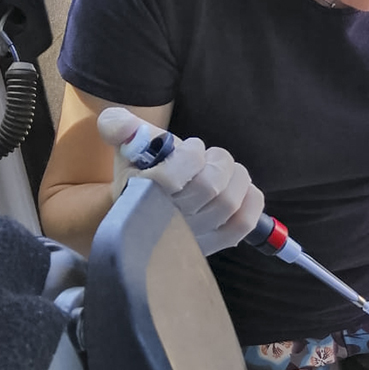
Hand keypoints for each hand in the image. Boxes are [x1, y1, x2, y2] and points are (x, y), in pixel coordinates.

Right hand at [97, 107, 263, 255]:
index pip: (171, 178)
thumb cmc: (144, 170)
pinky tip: (238, 186)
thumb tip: (122, 125)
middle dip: (216, 161)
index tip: (189, 148)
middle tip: (209, 157)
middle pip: (209, 187)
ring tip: (221, 170)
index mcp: (141, 196)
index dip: (189, 155)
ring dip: (234, 175)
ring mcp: (194, 238)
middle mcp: (168, 223)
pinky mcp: (217, 244)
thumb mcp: (128, 144)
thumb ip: (118, 126)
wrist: (151, 202)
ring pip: (229, 202)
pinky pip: (246, 222)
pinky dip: (250, 198)